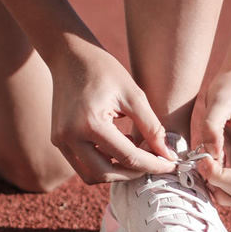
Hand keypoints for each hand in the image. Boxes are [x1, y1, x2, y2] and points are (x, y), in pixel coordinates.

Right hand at [49, 40, 176, 183]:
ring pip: (91, 175)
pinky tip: (119, 148)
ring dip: (116, 172)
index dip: (153, 164)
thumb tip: (168, 155)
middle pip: (106, 173)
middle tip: (154, 162)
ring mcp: (60, 141)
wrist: (71, 56)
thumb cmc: (104, 70)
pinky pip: (82, 164)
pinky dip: (102, 163)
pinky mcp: (58, 141)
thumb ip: (152, 128)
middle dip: (133, 173)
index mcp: (90, 123)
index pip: (128, 157)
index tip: (171, 165)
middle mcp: (70, 136)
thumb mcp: (134, 95)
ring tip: (135, 154)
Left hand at [193, 70, 230, 206]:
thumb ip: (212, 127)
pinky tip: (204, 167)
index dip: (220, 178)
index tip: (201, 162)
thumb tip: (209, 155)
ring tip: (202, 168)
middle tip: (200, 165)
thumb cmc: (230, 88)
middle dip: (218, 186)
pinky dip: (217, 185)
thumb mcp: (218, 101)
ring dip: (218, 190)